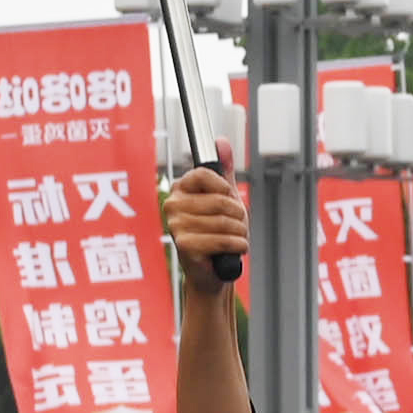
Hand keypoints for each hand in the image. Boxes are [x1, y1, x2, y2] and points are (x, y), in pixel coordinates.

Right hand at [164, 162, 250, 289]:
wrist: (213, 271)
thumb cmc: (218, 232)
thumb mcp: (225, 198)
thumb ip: (224, 170)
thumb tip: (220, 141)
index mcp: (179, 189)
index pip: (203, 173)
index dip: (223, 186)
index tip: (229, 197)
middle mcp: (172, 205)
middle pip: (219, 200)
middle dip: (239, 215)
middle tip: (237, 224)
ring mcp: (176, 226)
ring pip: (225, 221)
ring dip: (240, 232)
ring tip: (236, 238)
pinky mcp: (185, 246)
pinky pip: (224, 240)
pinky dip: (238, 245)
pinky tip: (235, 249)